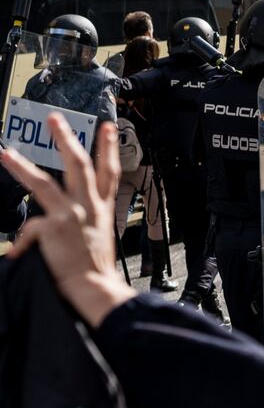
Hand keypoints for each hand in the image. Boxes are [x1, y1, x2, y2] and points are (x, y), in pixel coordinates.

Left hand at [1, 114, 135, 326]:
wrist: (95, 288)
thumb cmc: (96, 269)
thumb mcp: (98, 240)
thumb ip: (80, 225)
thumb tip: (50, 225)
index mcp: (102, 210)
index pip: (109, 172)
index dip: (108, 148)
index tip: (106, 129)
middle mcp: (89, 208)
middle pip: (79, 165)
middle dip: (67, 139)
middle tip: (56, 119)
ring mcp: (72, 215)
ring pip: (46, 182)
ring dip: (24, 166)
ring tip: (6, 152)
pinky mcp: (56, 227)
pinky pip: (31, 228)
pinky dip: (24, 241)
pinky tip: (17, 250)